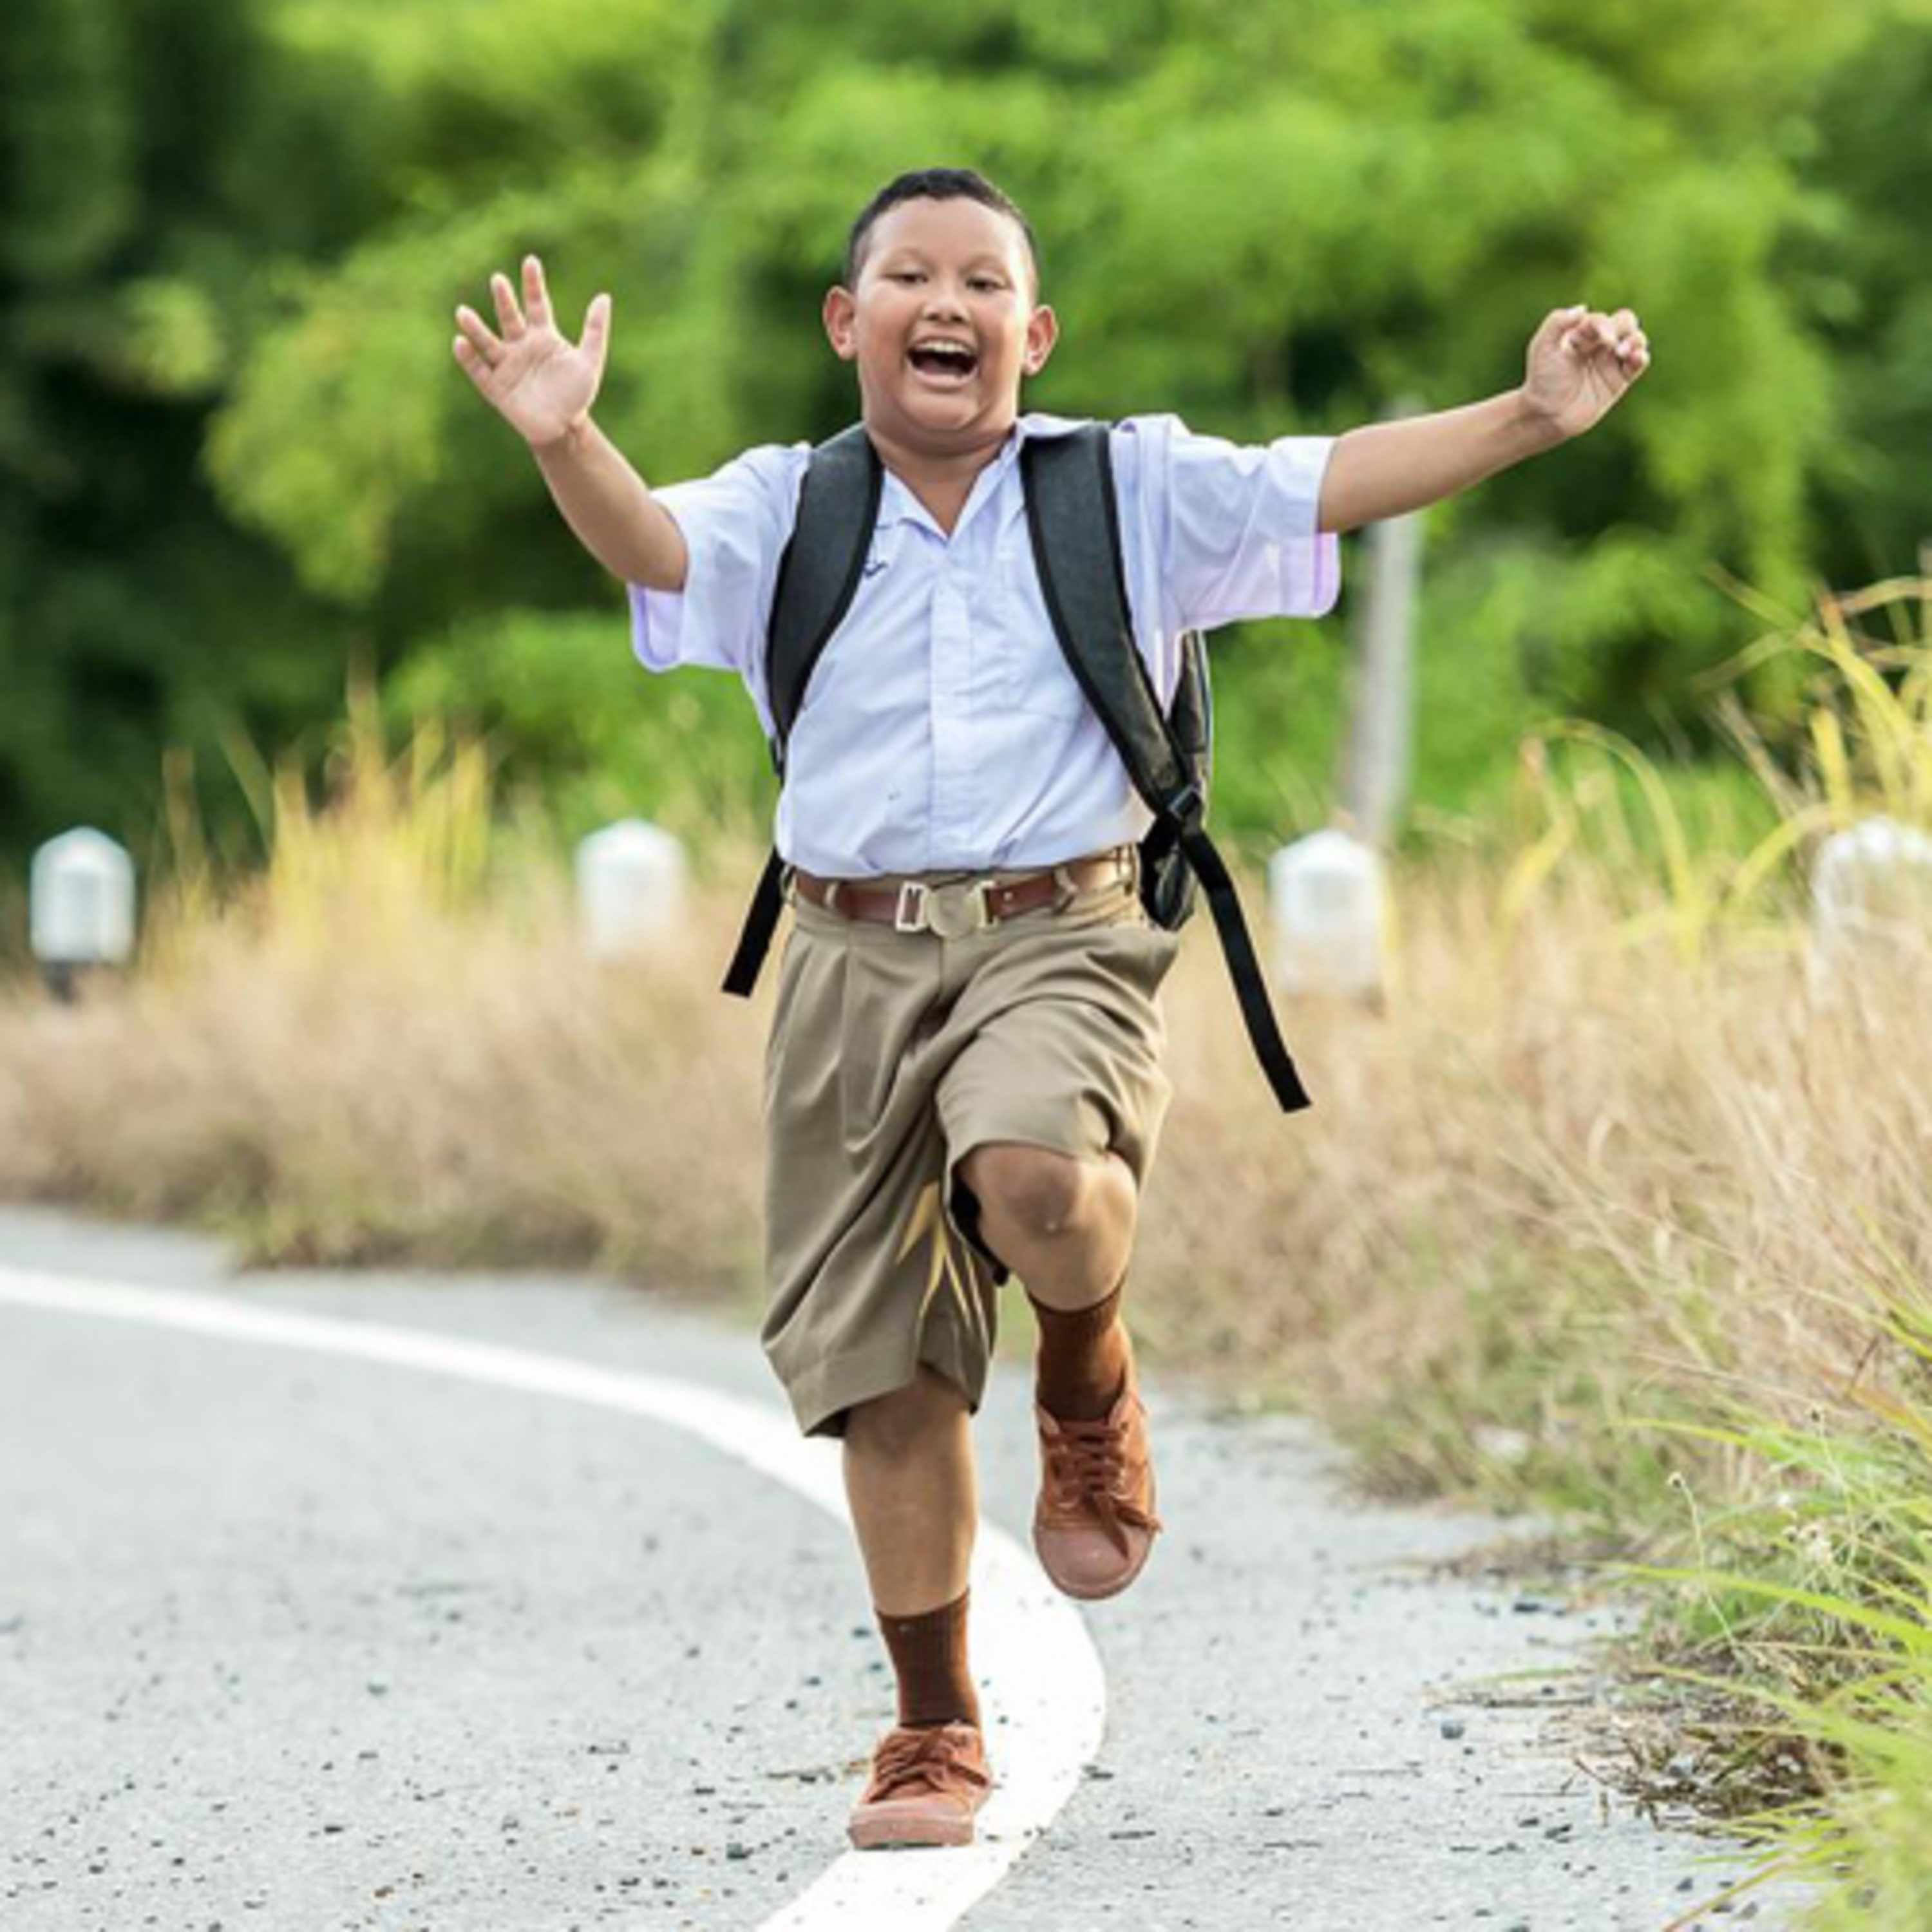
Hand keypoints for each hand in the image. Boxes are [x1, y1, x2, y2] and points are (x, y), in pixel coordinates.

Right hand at [452, 255, 611, 448]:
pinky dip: (469, 358)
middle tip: (498, 280)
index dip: (533, 284)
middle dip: (504, 300)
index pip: (537, 305)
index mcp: (543, 337)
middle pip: (510, 318)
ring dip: (475, 328)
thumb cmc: (577, 394)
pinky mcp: (497, 388)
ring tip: (462, 312)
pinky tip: (460, 342)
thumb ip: (595, 330)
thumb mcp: (590, 361)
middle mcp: (522, 347)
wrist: (565, 428)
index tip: (531, 261)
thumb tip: (603, 296)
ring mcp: (507, 366)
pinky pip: (479, 370)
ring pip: (488, 342)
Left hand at [1519, 304, 1649, 440]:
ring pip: (1635, 339)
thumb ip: (1557, 322)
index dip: (1604, 325)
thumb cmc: (1542, 380)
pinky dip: (1642, 357)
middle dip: (1623, 327)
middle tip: (1612, 345)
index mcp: (1581, 333)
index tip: (1604, 339)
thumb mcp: (1542, 346)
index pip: (1600, 320)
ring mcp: (1610, 361)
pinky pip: (1638, 363)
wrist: (1547, 414)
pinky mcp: (1619, 380)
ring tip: (1623, 353)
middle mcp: (1598, 344)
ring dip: (1636, 340)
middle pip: (1624, 322)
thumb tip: (1582, 308)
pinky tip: (1638, 357)